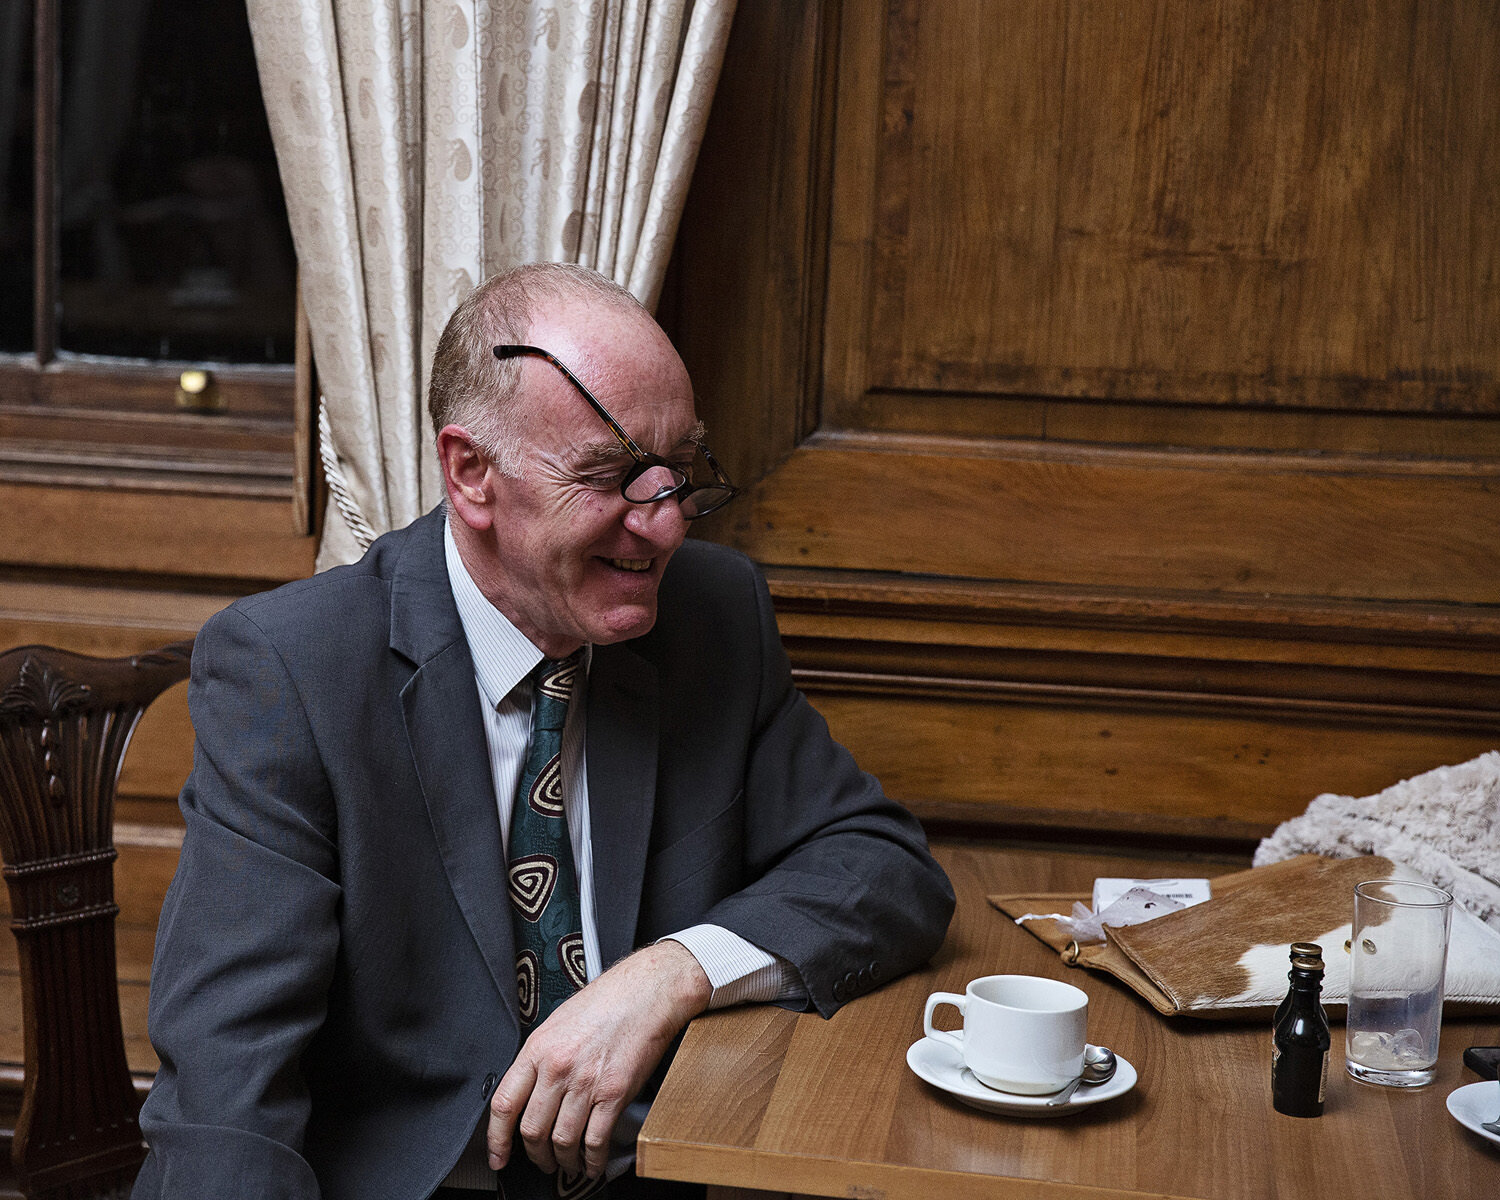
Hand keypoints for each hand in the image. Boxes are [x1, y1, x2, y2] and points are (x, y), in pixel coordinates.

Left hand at [487, 940, 711, 1179]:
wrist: (646, 991)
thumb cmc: (607, 1001)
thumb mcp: (558, 1023)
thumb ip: (541, 1057)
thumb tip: (530, 1091)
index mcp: (538, 1048)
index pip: (504, 1104)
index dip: (496, 1139)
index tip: (498, 1156)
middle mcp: (558, 1067)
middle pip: (532, 1130)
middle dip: (536, 1155)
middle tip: (542, 1160)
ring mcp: (585, 1082)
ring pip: (562, 1140)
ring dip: (564, 1161)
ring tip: (568, 1163)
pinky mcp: (614, 1093)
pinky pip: (595, 1140)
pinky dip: (592, 1160)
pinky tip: (592, 1162)